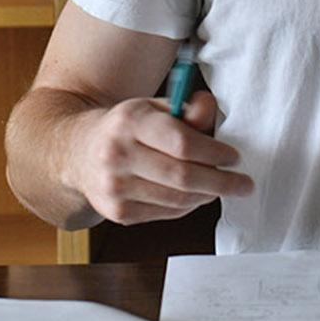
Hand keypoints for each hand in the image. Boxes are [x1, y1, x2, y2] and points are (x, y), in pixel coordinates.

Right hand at [62, 91, 254, 224]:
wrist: (77, 152)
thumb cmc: (126, 127)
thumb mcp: (152, 107)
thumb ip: (185, 108)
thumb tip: (209, 110)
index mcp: (128, 121)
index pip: (181, 143)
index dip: (214, 153)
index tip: (234, 157)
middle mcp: (117, 155)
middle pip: (182, 176)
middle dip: (220, 182)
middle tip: (242, 184)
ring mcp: (114, 187)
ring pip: (177, 200)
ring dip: (206, 195)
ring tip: (219, 187)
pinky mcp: (116, 212)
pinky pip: (165, 213)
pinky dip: (187, 206)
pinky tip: (194, 196)